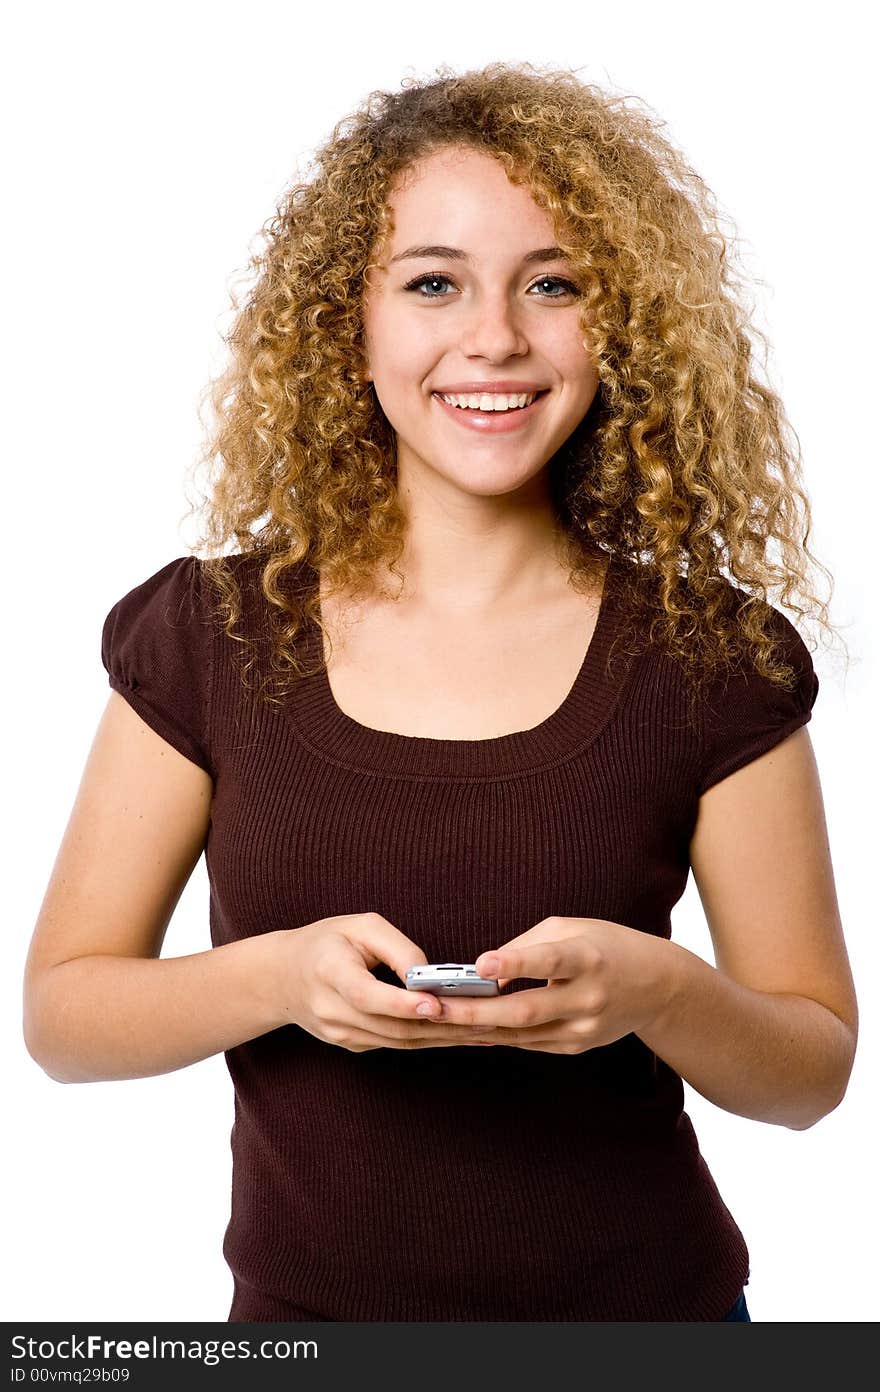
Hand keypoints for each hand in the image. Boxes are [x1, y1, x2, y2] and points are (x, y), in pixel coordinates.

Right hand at [269, 912, 507, 1051]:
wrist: (283, 977)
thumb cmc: (327, 942)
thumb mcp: (360, 926)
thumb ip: (396, 947)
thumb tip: (431, 975)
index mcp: (329, 973)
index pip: (367, 996)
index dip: (402, 1004)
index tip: (436, 1004)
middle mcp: (332, 1011)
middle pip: (391, 1026)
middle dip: (440, 1025)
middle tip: (483, 1018)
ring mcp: (341, 1034)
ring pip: (398, 1042)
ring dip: (442, 1038)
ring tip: (484, 1029)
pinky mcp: (352, 1045)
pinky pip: (395, 1044)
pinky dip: (429, 1040)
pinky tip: (460, 1034)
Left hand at [425, 916, 676, 1054]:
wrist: (657, 986)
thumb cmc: (606, 945)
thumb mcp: (570, 928)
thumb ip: (526, 947)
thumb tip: (484, 975)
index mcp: (588, 958)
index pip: (549, 961)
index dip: (515, 962)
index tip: (480, 964)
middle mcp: (588, 997)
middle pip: (526, 1010)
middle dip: (476, 1011)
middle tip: (435, 1007)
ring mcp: (585, 1028)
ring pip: (523, 1034)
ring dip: (479, 1028)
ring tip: (439, 1020)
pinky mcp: (578, 1045)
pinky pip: (531, 1042)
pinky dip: (500, 1035)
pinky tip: (470, 1029)